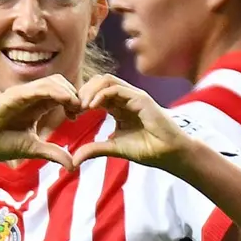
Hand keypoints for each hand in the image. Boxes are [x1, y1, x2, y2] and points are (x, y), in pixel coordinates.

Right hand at [0, 74, 80, 169]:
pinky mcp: (13, 95)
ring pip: (52, 82)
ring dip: (68, 92)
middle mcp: (30, 97)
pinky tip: (67, 101)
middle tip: (80, 111)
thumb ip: (54, 153)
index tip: (79, 116)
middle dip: (75, 94)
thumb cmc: (0, 145)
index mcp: (37, 106)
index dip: (74, 101)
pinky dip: (55, 91)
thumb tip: (73, 166)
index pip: (61, 94)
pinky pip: (38, 88)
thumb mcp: (34, 149)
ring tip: (76, 106)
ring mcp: (22, 94)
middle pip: (60, 84)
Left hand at [71, 74, 190, 169]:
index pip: (95, 93)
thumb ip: (94, 149)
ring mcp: (133, 96)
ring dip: (90, 90)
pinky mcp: (140, 98)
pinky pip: (116, 89)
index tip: (70, 115)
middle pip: (98, 82)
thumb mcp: (114, 148)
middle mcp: (126, 98)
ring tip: (81, 106)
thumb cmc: (148, 149)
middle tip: (72, 109)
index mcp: (119, 107)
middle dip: (82, 92)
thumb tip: (74, 160)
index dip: (80, 100)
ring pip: (106, 80)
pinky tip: (92, 107)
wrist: (169, 154)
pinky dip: (101, 95)